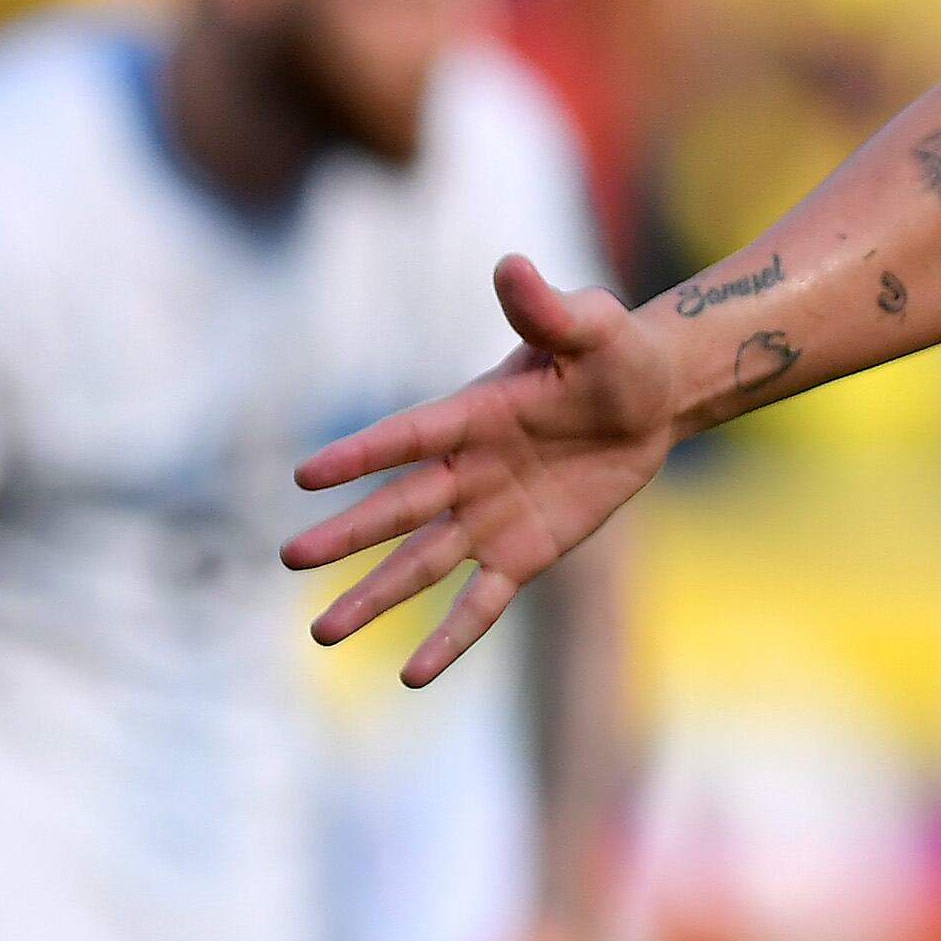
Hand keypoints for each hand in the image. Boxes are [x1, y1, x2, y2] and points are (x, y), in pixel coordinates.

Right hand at [284, 255, 672, 685]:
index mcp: (475, 413)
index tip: (305, 474)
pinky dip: (450, 637)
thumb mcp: (593, 326)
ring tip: (321, 634)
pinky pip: (480, 602)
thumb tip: (511, 265)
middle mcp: (469, 470)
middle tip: (288, 557)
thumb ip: (549, 309)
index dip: (363, 454)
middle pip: (400, 507)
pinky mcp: (523, 553)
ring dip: (373, 596)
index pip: (410, 437)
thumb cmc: (616, 351)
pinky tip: (413, 675)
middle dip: (349, 534)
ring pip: (422, 564)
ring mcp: (490, 516)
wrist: (652, 397)